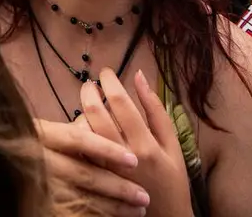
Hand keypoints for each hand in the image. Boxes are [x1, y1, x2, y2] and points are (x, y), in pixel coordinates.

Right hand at [36, 118, 150, 216]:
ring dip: (114, 207)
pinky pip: (77, 213)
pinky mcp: (47, 204)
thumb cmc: (37, 144)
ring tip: (139, 210)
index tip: (133, 160)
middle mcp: (42, 158)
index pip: (77, 139)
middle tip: (144, 196)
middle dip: (117, 186)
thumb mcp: (49, 131)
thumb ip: (75, 129)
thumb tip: (110, 116)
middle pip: (85, 174)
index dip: (105, 149)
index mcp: (43, 134)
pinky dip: (100, 215)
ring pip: (84, 198)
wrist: (7, 169)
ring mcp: (44, 184)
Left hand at [90, 70, 193, 216]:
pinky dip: (79, 132)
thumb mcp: (172, 144)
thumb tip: (140, 75)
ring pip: (83, 129)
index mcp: (144, 144)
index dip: (109, 80)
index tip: (107, 72)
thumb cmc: (172, 179)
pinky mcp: (95, 177)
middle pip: (95, 111)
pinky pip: (80, 149)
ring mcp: (105, 168)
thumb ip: (156, 110)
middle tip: (91, 83)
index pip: (120, 101)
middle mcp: (122, 155)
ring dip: (82, 111)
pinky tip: (86, 126)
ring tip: (89, 104)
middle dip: (89, 90)